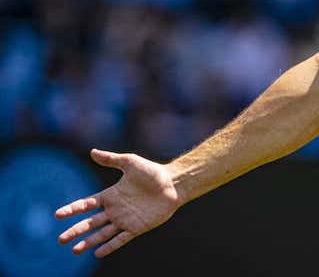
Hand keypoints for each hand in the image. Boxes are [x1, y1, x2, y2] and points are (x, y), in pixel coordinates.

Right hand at [55, 149, 182, 257]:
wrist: (174, 183)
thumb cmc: (153, 172)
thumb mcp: (130, 162)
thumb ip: (111, 159)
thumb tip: (92, 151)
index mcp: (111, 195)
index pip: (87, 204)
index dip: (73, 209)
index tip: (58, 215)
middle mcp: (116, 209)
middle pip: (91, 223)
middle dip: (75, 231)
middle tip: (60, 240)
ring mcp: (126, 220)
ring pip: (102, 233)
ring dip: (89, 242)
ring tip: (74, 250)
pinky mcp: (137, 227)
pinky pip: (121, 239)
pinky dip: (110, 246)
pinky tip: (98, 253)